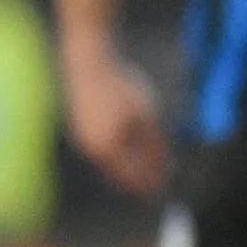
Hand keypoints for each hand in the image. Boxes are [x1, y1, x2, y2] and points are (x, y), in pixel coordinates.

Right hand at [60, 40, 167, 198]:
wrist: (89, 60)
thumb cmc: (120, 86)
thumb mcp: (146, 116)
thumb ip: (154, 145)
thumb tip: (165, 171)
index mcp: (107, 150)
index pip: (132, 177)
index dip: (150, 183)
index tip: (166, 187)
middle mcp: (91, 149)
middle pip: (119, 172)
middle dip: (140, 177)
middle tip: (159, 182)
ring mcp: (83, 138)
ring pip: (110, 161)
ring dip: (128, 166)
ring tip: (147, 166)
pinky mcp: (80, 125)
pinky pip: (103, 147)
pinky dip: (119, 151)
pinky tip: (130, 146)